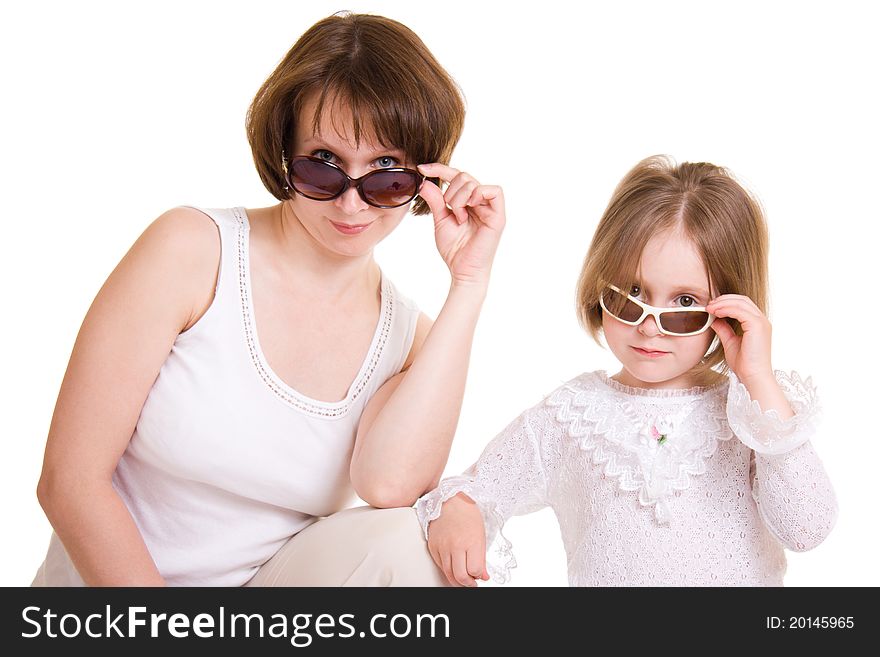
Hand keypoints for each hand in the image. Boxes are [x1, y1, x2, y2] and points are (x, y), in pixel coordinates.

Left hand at [416, 163, 504, 290]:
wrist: (462, 270)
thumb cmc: (455, 249)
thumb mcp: (440, 220)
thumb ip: (435, 200)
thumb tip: (424, 181)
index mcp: (468, 201)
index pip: (455, 176)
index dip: (439, 169)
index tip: (421, 168)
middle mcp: (480, 202)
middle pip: (464, 175)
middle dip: (450, 191)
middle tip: (449, 210)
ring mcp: (490, 208)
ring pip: (473, 183)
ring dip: (459, 198)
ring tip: (459, 217)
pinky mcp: (498, 215)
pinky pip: (494, 191)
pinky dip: (478, 195)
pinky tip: (469, 209)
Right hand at [427, 492, 489, 586]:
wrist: (450, 500)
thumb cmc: (468, 515)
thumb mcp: (481, 536)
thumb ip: (481, 559)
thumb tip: (483, 576)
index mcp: (472, 541)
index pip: (475, 571)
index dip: (479, 577)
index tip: (480, 577)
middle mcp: (456, 545)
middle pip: (460, 576)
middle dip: (467, 584)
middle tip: (472, 583)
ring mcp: (442, 546)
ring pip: (448, 574)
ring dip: (456, 580)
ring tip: (463, 579)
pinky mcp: (433, 546)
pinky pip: (440, 565)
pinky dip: (447, 570)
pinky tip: (453, 567)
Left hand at [706, 294, 773, 385]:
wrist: (752, 376)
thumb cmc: (744, 364)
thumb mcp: (730, 342)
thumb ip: (724, 329)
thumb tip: (714, 319)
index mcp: (757, 324)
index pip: (743, 304)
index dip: (726, 302)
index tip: (711, 306)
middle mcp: (762, 321)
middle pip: (742, 300)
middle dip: (724, 299)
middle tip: (709, 304)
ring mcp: (761, 322)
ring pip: (741, 302)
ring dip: (723, 303)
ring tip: (710, 308)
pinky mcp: (758, 326)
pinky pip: (740, 311)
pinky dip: (726, 309)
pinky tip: (716, 313)